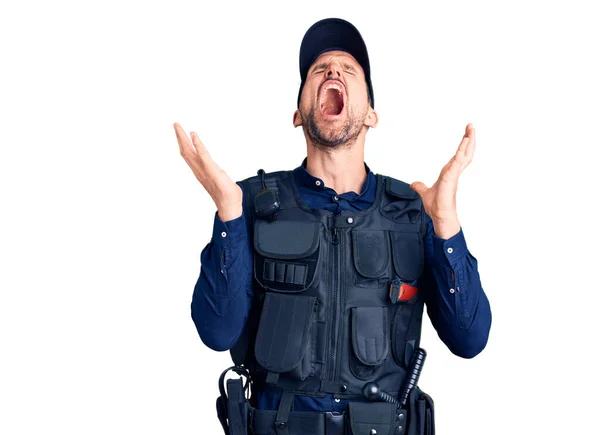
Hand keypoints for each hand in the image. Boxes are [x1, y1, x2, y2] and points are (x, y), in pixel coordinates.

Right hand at [174, 123, 242, 220]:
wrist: (230, 205)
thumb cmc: (227, 194)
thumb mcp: (219, 179)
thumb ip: (216, 173)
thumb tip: (217, 171)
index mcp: (200, 171)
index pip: (188, 154)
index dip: (183, 143)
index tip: (180, 131)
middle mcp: (199, 170)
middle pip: (185, 151)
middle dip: (179, 137)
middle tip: (175, 124)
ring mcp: (204, 170)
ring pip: (190, 152)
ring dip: (184, 138)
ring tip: (179, 127)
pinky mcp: (212, 170)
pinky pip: (203, 156)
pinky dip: (198, 145)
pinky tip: (194, 135)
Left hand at [409, 123, 475, 238]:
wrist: (440, 217)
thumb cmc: (437, 207)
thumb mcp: (425, 193)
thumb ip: (420, 187)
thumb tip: (414, 184)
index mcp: (450, 173)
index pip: (459, 156)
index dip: (464, 146)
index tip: (466, 135)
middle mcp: (454, 172)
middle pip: (465, 152)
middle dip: (469, 138)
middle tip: (471, 125)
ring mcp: (454, 174)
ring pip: (464, 154)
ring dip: (468, 141)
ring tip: (471, 129)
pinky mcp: (451, 178)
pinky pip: (457, 162)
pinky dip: (461, 152)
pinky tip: (464, 143)